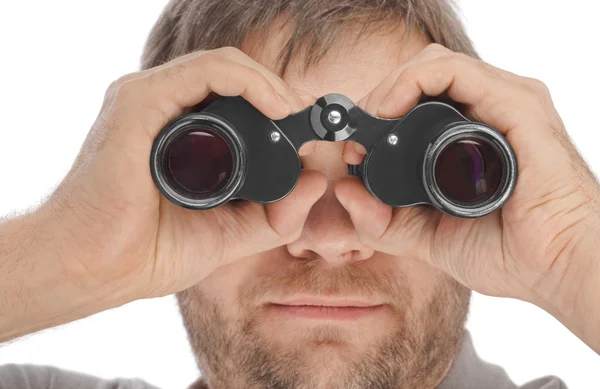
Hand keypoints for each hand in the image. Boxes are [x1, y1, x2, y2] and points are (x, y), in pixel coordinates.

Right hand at [43, 47, 325, 301]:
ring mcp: (151, 102)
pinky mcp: (140, 101)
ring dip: (270, 83)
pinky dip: (248, 80)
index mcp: (183, 137)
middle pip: (233, 82)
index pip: (236, 105)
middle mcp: (166, 113)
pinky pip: (206, 71)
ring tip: (295, 110)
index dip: (277, 110)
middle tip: (310, 119)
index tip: (310, 130)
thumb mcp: (231, 234)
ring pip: (223, 68)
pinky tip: (276, 104)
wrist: (97, 269)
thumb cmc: (148, 252)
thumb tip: (316, 180)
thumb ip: (276, 213)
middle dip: (279, 94)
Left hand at [336, 44, 599, 347]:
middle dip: (378, 98)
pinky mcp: (516, 104)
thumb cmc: (509, 251)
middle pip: (421, 78)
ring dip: (389, 87)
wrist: (557, 267)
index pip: (417, 101)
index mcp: (472, 136)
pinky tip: (389, 110)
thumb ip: (384, 220)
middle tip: (356, 135)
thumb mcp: (428, 237)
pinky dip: (411, 82)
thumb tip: (346, 190)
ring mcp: (504, 103)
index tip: (352, 148)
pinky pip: (454, 71)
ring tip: (370, 121)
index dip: (376, 115)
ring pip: (433, 66)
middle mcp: (489, 112)